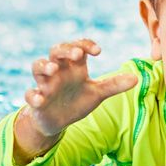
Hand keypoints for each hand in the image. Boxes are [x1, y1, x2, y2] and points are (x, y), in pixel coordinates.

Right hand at [13, 39, 136, 162]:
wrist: (58, 121)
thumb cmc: (76, 101)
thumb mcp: (97, 94)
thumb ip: (114, 85)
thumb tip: (136, 78)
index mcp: (73, 66)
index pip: (78, 47)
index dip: (86, 45)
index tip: (98, 51)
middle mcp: (58, 71)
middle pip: (56, 51)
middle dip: (65, 50)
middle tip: (77, 54)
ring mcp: (45, 84)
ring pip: (37, 66)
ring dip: (44, 66)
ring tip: (53, 70)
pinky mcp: (36, 99)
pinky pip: (29, 93)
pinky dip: (33, 95)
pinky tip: (40, 99)